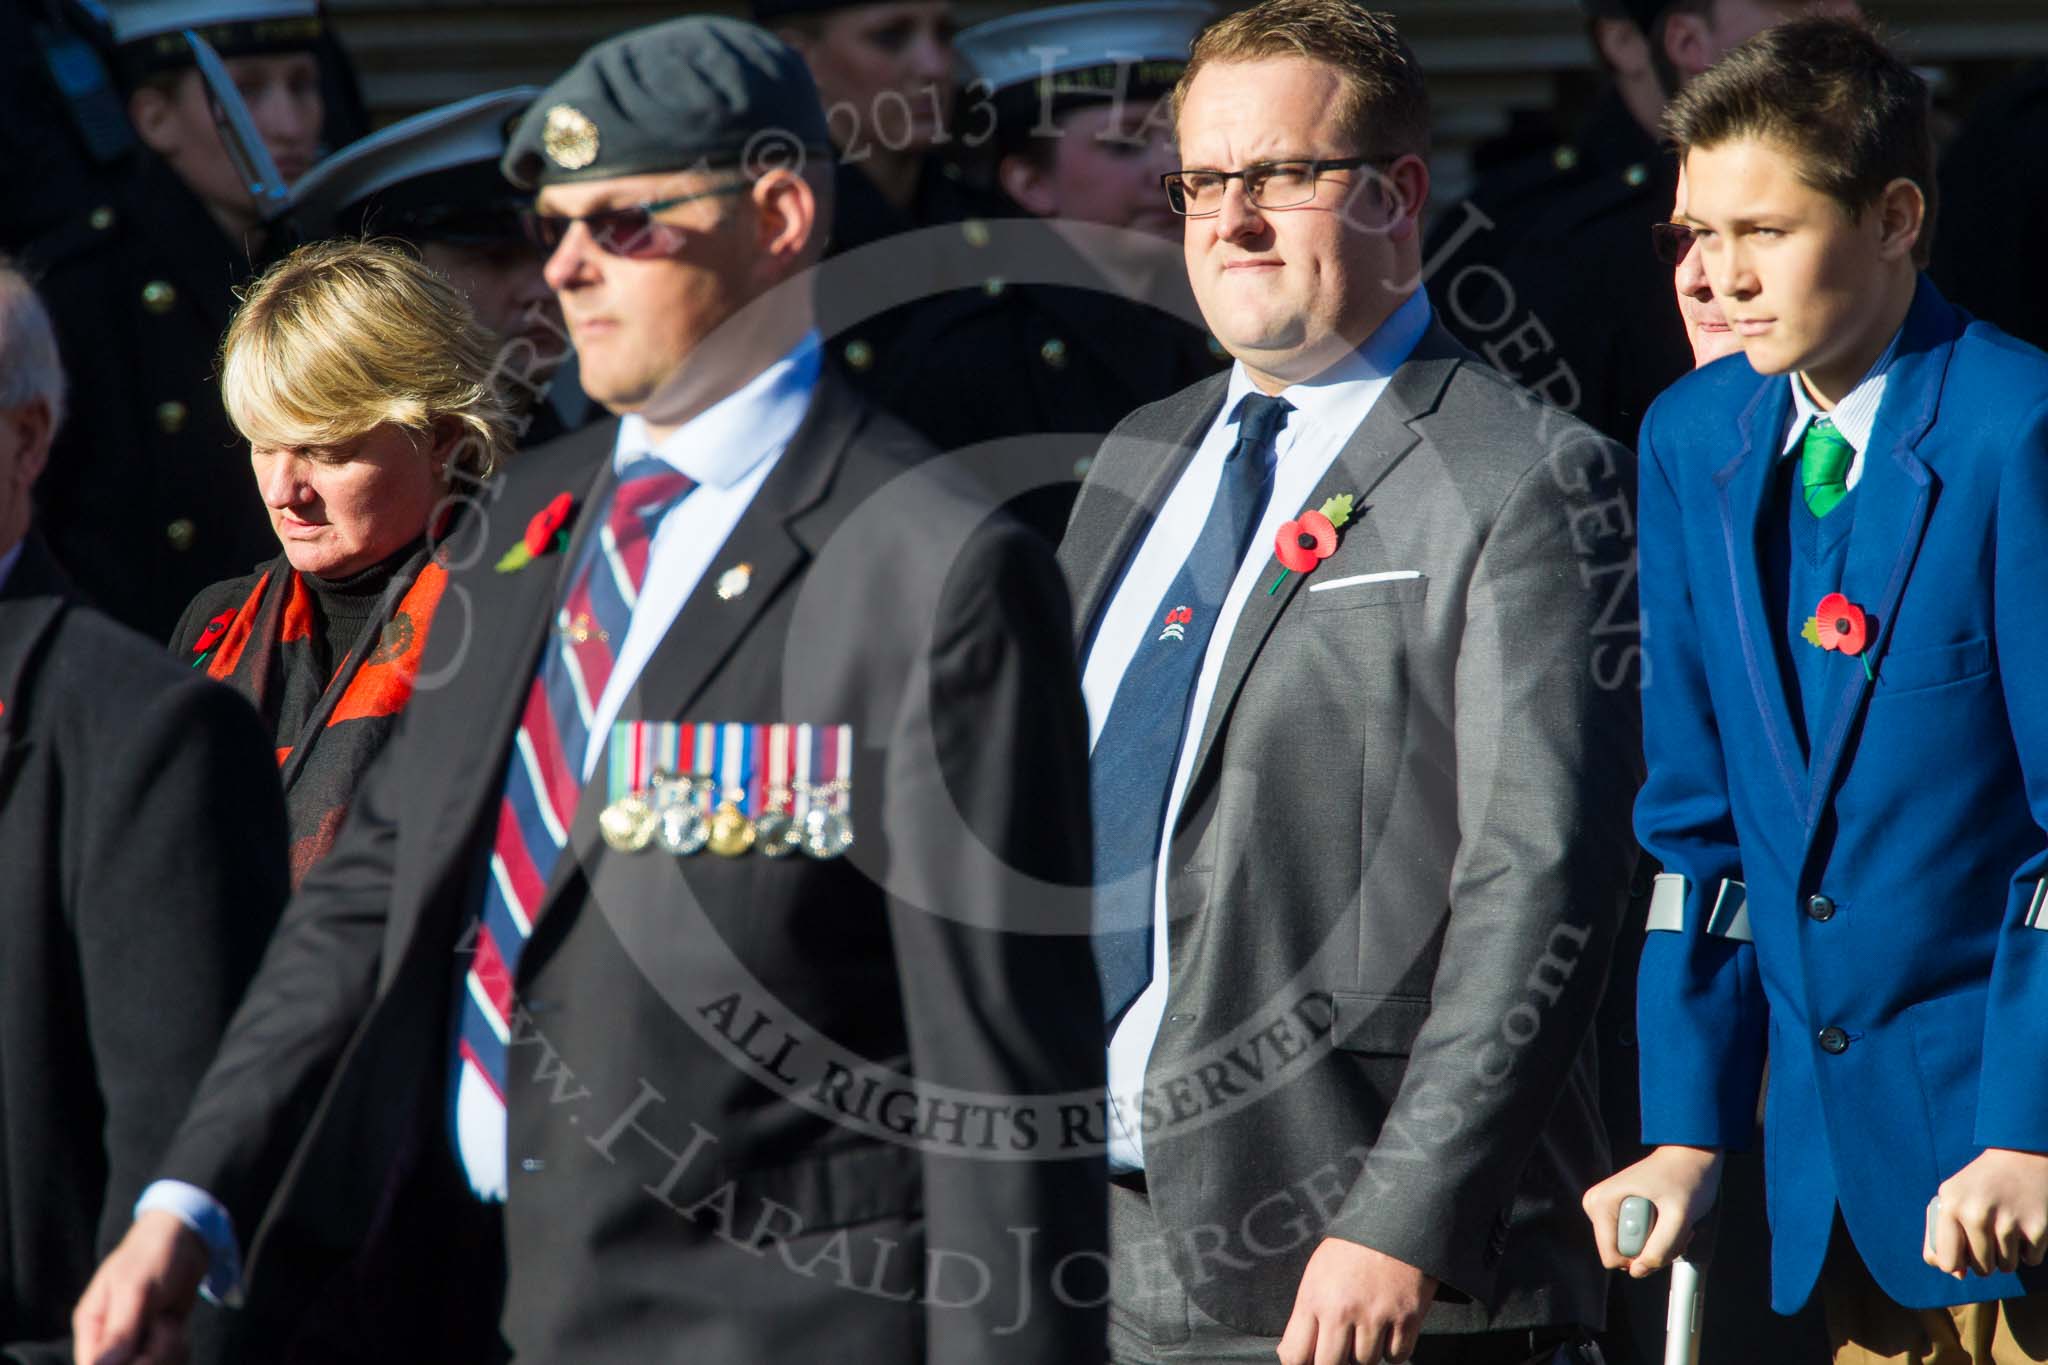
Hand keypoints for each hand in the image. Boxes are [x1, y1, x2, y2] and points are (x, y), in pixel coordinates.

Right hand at [72, 1210, 208, 1364]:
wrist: (187, 1239)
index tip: (141, 1354)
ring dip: (169, 1350)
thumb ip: (119, 1330)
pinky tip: (177, 1327)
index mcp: (93, 1327)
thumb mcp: (135, 1289)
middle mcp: (111, 1341)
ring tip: (169, 1322)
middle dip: (152, 1356)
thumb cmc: (153, 1256)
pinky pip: (172, 1361)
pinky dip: (179, 1349)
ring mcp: (137, 1344)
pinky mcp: (160, 1344)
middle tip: (162, 1325)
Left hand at [1277, 1237, 1437, 1364]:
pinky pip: (1397, 1356)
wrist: (1394, 1220)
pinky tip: (1389, 1328)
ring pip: (1366, 1362)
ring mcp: (1375, 1315)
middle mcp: (1342, 1310)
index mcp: (1313, 1298)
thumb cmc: (1351, 1248)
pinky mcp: (1406, 1317)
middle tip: (1343, 1347)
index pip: (1295, 1356)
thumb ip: (1305, 1316)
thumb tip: (1292, 1356)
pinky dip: (1394, 1349)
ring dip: (1367, 1352)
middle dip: (1336, 1361)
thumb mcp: (1316, 1274)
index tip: (1311, 1362)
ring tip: (1368, 1326)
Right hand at [1582, 1145, 1722, 1276]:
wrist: (1691, 1154)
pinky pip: (1636, 1240)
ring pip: (1632, 1250)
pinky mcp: (1618, 1211)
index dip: (1642, 1256)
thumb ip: (1660, 1247)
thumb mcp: (1679, 1216)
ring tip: (1674, 1222)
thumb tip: (1638, 1271)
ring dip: (1659, 1244)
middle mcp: (1597, 1206)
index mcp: (1601, 1203)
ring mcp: (1607, 1209)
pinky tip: (1669, 1220)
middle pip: (1623, 1254)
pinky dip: (1657, 1237)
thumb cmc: (1686, 1177)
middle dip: (1653, 1248)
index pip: (1612, 1257)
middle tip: (1673, 1228)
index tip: (1662, 1232)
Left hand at [1924, 1148, 2047, 1277]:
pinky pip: (2030, 1260)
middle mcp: (1976, 1214)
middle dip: (1985, 1261)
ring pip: (2006, 1267)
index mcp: (1950, 1206)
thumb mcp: (1952, 1196)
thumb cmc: (1981, 1182)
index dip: (1956, 1264)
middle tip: (1990, 1238)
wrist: (2023, 1155)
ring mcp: (2008, 1221)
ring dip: (2007, 1256)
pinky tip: (2024, 1228)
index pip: (1947, 1262)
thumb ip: (1943, 1235)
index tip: (1963, 1255)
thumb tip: (1958, 1275)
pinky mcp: (2037, 1228)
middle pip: (1980, 1269)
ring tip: (2006, 1230)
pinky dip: (2029, 1251)